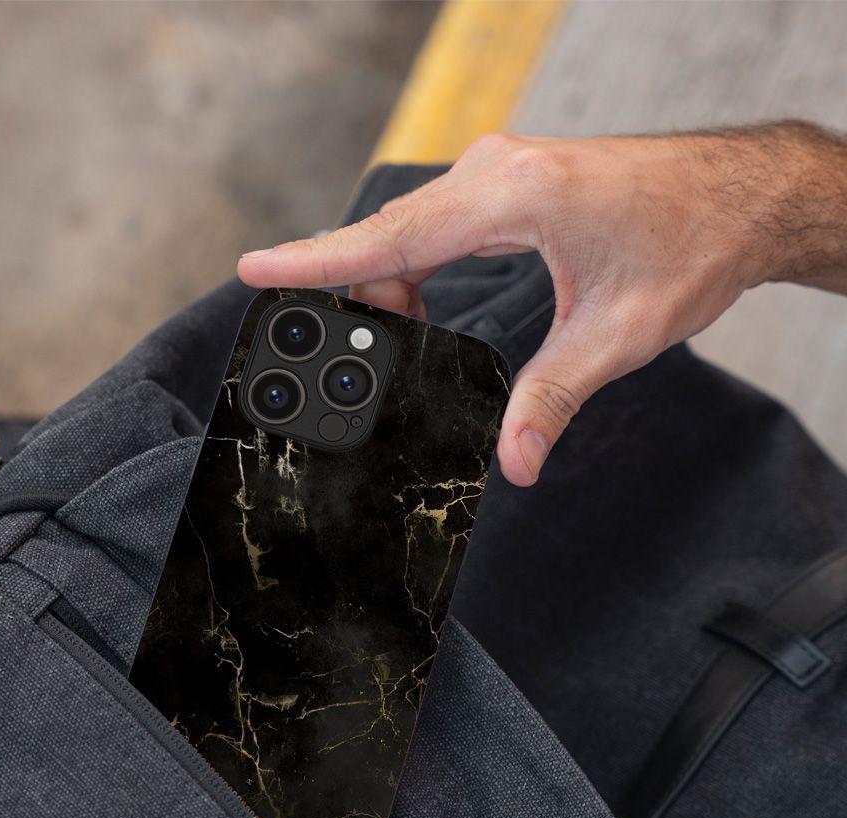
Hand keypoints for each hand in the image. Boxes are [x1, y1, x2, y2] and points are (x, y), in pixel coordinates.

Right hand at [238, 123, 846, 485]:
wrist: (743, 199)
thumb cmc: (692, 245)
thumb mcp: (618, 335)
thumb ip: (552, 399)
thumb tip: (513, 462)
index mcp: (513, 197)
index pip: (392, 237)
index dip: (319, 260)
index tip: (255, 269)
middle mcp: (495, 173)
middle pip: (388, 239)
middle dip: (358, 302)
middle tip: (347, 363)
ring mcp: (497, 174)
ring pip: (408, 236)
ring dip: (392, 292)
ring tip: (400, 347)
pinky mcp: (505, 186)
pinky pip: (433, 229)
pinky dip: (415, 273)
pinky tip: (422, 311)